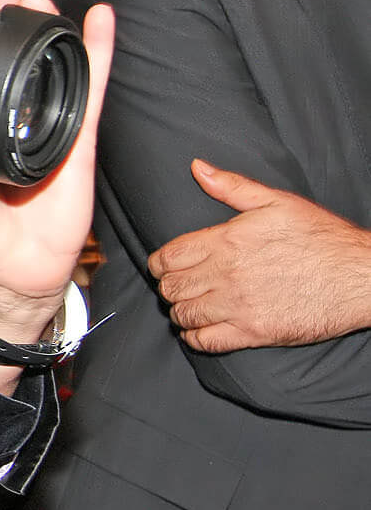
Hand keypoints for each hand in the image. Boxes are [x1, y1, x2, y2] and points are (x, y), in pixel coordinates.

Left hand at [0, 0, 114, 346]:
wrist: (12, 276)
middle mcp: (6, 121)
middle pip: (11, 58)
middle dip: (7, 20)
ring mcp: (44, 127)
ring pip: (50, 65)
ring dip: (46, 26)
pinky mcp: (78, 140)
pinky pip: (91, 90)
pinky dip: (98, 53)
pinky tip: (99, 18)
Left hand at [151, 161, 370, 351]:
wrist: (361, 277)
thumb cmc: (323, 237)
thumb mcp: (278, 202)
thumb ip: (232, 186)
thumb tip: (197, 168)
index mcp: (227, 242)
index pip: (168, 257)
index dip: (159, 263)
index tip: (163, 266)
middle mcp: (227, 275)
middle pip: (171, 287)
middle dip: (168, 287)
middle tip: (177, 286)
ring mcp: (239, 306)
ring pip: (183, 314)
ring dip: (180, 311)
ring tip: (189, 305)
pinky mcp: (255, 333)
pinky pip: (206, 342)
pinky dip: (195, 337)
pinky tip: (201, 328)